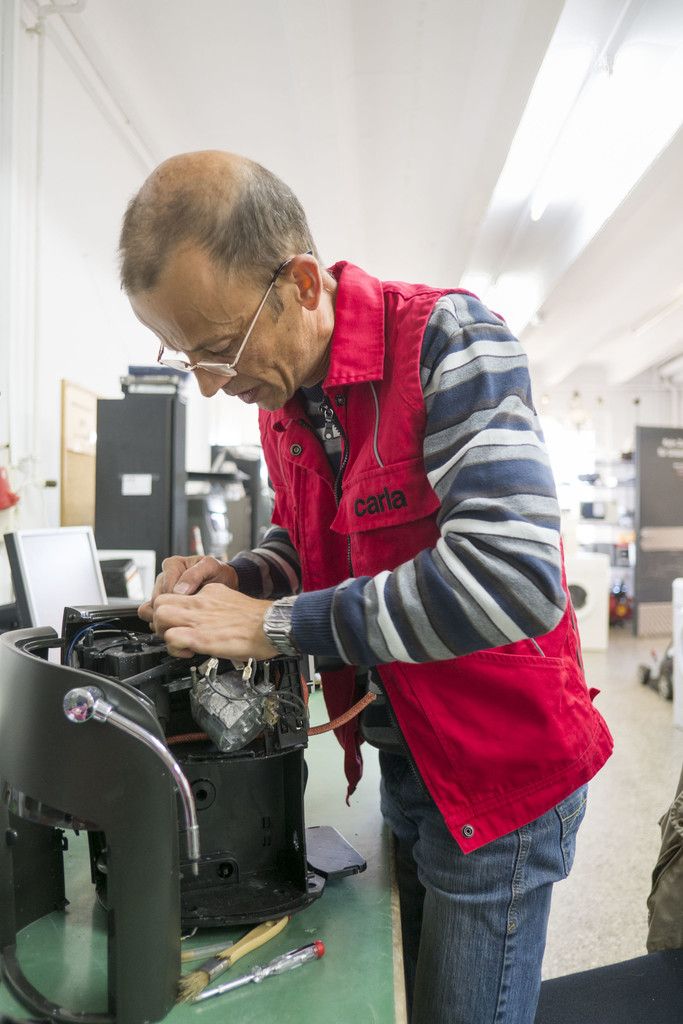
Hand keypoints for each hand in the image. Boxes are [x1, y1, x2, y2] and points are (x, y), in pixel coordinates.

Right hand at [138, 555, 237, 622]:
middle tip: (191, 614)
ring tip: (186, 617)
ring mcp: (161, 592)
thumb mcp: (211, 567)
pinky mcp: (162, 604)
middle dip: (173, 609)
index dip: (178, 599)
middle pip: (157, 600)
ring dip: (169, 616)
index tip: (192, 604)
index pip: (166, 588)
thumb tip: (177, 591)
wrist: (224, 582)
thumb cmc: (217, 573)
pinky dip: (165, 621)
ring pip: (154, 608)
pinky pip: (153, 615)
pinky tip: (179, 623)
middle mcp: (164, 578)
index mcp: (172, 565)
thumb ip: (194, 575)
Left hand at [151, 584, 278, 660]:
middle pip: (160, 601)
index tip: (178, 622)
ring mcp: (199, 619)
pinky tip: (187, 652)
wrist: (272, 625)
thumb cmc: (258, 619)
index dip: (172, 610)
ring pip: (160, 616)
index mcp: (208, 592)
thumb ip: (215, 604)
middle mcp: (200, 602)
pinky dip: (174, 649)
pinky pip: (172, 638)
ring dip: (164, 631)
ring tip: (177, 642)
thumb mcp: (232, 600)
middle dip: (159, 619)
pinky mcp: (201, 637)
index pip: (176, 594)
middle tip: (171, 631)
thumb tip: (208, 615)